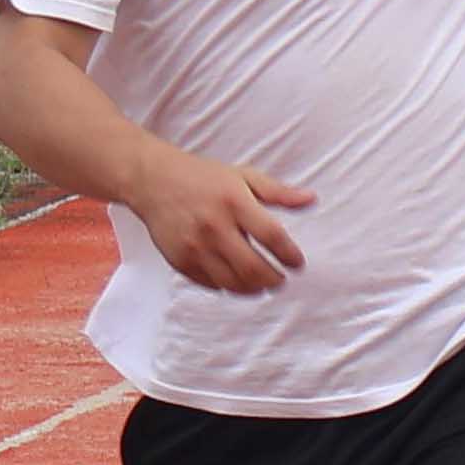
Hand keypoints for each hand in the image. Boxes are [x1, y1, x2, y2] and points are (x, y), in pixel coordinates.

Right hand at [131, 148, 312, 294]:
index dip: (289, 254)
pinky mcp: (179, 260)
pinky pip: (210, 284)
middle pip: (252, 267)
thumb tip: (312, 200)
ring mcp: (194, 246)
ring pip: (232, 282)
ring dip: (253, 289)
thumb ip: (279, 192)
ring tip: (264, 285)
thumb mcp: (244, 176)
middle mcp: (214, 226)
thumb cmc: (203, 178)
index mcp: (234, 202)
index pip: (271, 236)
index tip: (298, 263)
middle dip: (274, 279)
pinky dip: (228, 288)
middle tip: (282, 280)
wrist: (153, 181)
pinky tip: (238, 282)